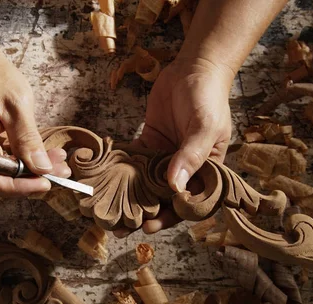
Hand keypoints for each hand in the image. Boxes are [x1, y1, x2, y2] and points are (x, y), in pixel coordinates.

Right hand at [0, 48, 69, 196]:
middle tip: (60, 171)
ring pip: (2, 174)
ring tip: (57, 160)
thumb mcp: (17, 105)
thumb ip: (28, 139)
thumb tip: (43, 168)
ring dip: (30, 171)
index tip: (47, 183)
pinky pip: (1, 163)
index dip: (21, 187)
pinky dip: (22, 161)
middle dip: (30, 179)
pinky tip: (44, 155)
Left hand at [116, 57, 232, 236]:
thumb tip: (175, 187)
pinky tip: (104, 182)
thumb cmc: (208, 98)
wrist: (194, 68)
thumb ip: (190, 156)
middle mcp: (184, 169)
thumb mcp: (205, 128)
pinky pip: (134, 163)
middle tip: (122, 226)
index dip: (170, 217)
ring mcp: (165, 157)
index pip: (188, 203)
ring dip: (129, 198)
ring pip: (146, 184)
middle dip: (144, 214)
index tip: (150, 225)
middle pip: (163, 199)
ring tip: (108, 211)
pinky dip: (120, 172)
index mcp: (205, 172)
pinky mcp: (149, 144)